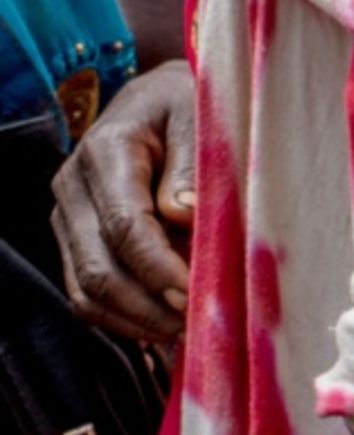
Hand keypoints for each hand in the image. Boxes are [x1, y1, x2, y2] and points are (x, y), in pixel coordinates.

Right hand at [53, 57, 196, 344]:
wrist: (159, 100)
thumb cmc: (191, 107)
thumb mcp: (203, 118)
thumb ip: (194, 167)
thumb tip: (182, 215)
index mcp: (106, 151)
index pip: (125, 225)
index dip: (160, 267)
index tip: (197, 294)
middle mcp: (73, 186)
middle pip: (99, 266)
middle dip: (149, 304)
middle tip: (197, 325)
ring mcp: (68, 216)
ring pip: (86, 288)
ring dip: (135, 319)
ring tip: (185, 334)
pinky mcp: (74, 239)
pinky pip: (85, 293)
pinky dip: (121, 318)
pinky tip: (162, 328)